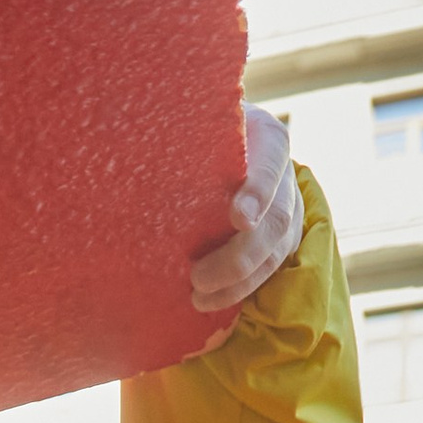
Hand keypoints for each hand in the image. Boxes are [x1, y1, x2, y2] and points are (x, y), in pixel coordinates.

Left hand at [191, 105, 302, 313]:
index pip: (272, 162)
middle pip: (277, 219)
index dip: (258, 192)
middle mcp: (286, 175)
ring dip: (239, 282)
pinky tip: (212, 301)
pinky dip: (242, 290)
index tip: (238, 219)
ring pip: (276, 252)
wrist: (219, 146)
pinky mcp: (282, 239)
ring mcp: (288, 209)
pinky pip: (270, 270)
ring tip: (198, 297)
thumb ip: (182, 131)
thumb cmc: (196, 131)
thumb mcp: (191, 120)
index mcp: (267, 136)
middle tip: (197, 278)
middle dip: (240, 256)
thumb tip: (133, 144)